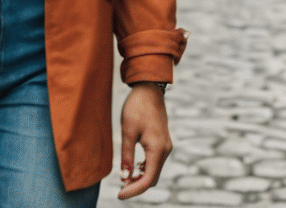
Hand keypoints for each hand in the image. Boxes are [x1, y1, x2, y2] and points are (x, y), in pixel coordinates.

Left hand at [115, 84, 172, 198]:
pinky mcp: (163, 142)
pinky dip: (144, 169)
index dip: (134, 190)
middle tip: (119, 188)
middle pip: (153, 177)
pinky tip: (132, 168)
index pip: (148, 179)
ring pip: (154, 170)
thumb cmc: (136, 108)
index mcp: (157, 149)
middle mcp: (165, 150)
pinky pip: (155, 162)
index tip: (119, 195)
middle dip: (137, 185)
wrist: (149, 90)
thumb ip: (127, 155)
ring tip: (124, 179)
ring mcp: (166, 146)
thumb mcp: (127, 131)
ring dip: (140, 177)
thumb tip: (124, 177)